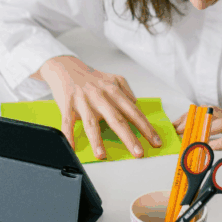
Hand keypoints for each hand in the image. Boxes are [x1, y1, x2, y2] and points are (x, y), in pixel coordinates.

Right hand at [36, 56, 162, 159]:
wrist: (65, 66)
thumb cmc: (91, 77)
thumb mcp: (113, 79)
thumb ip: (126, 92)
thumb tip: (136, 105)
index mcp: (113, 90)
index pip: (133, 112)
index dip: (146, 128)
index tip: (155, 142)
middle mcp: (100, 95)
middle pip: (116, 119)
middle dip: (128, 137)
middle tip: (138, 153)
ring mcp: (83, 99)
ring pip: (91, 122)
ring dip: (96, 140)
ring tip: (101, 155)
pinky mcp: (67, 103)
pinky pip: (67, 121)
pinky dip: (69, 135)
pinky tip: (72, 147)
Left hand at [173, 106, 221, 187]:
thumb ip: (213, 137)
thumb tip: (189, 141)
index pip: (208, 110)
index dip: (191, 116)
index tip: (177, 125)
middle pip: (213, 113)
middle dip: (194, 121)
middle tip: (180, 132)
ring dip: (205, 131)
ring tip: (193, 139)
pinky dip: (221, 142)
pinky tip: (211, 147)